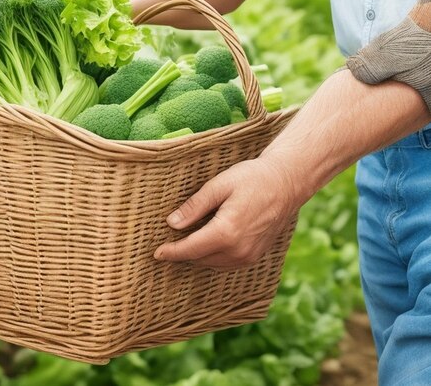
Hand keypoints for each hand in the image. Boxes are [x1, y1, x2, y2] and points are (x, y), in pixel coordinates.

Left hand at [153, 156, 300, 269]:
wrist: (286, 182)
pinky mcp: (255, 255)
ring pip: (212, 264)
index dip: (171, 252)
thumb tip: (172, 223)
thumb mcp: (219, 185)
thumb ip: (195, 206)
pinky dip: (212, 257)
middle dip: (182, 253)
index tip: (156, 253)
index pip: (191, 249)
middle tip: (166, 243)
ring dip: (197, 256)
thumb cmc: (252, 178)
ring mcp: (249, 256)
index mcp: (227, 232)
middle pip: (200, 259)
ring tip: (183, 242)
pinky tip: (205, 243)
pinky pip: (226, 263)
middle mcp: (239, 250)